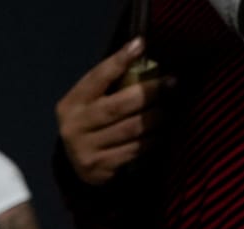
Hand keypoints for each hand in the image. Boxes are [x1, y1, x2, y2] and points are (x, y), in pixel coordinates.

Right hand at [57, 38, 172, 186]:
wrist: (74, 164)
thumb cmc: (92, 123)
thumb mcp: (92, 101)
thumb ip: (110, 82)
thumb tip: (141, 47)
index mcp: (71, 104)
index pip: (97, 77)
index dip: (119, 61)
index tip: (141, 45)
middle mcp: (74, 126)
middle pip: (118, 106)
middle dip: (149, 93)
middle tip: (171, 83)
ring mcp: (84, 149)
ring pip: (130, 130)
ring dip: (155, 118)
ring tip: (169, 109)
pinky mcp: (98, 168)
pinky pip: (133, 150)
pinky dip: (152, 140)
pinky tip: (161, 133)